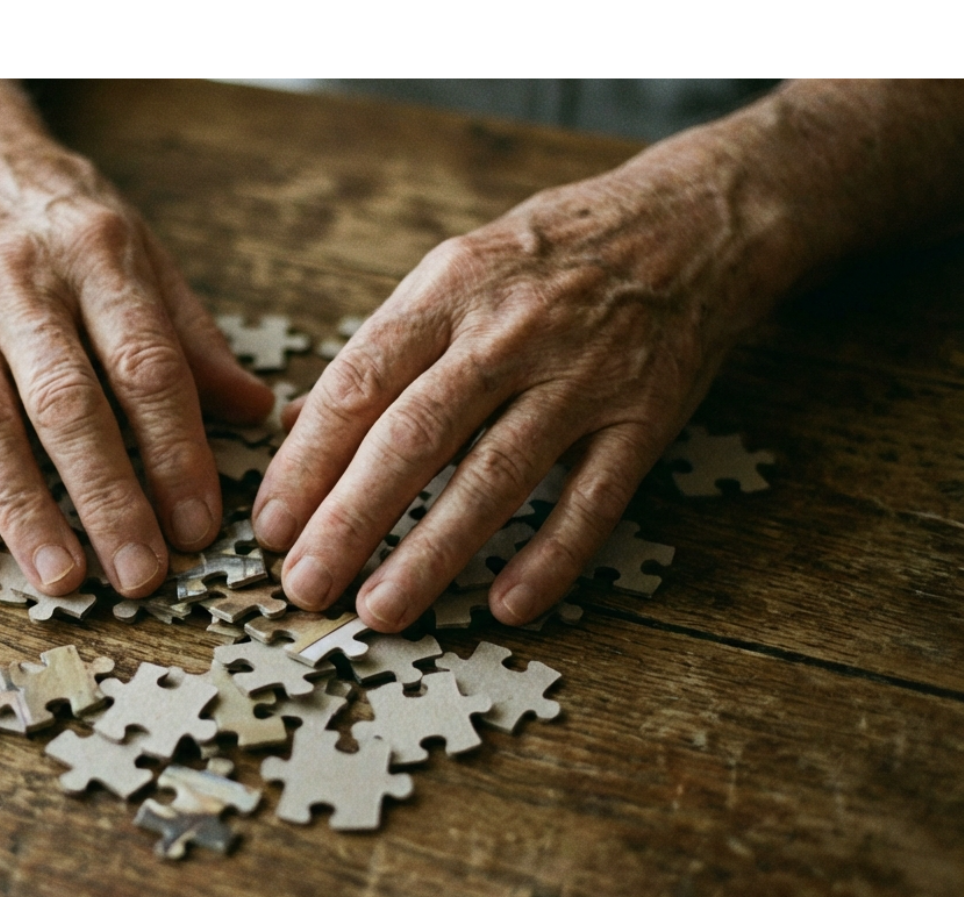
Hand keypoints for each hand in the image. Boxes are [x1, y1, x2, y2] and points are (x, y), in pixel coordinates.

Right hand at [0, 82, 272, 597]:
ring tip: (61, 577)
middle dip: (107, 497)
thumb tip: (257, 412)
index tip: (198, 525)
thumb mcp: (136, 249)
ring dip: (23, 508)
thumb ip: (189, 335)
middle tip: (140, 574)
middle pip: (66, 404)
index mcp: (97, 257)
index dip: (175, 451)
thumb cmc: (54, 215)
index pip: (144, 366)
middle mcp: (19, 283)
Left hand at [254, 128, 798, 630]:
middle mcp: (510, 332)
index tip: (270, 525)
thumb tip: (297, 422)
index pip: (360, 383)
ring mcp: (582, 377)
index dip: (308, 460)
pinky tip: (507, 605)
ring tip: (380, 609)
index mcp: (448, 291)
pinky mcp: (645, 418)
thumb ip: (380, 351)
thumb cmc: (551, 256)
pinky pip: (593, 501)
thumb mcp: (454, 274)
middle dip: (351, 517)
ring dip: (434, 550)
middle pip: (416, 435)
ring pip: (496, 475)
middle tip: (304, 583)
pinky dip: (551, 557)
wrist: (694, 221)